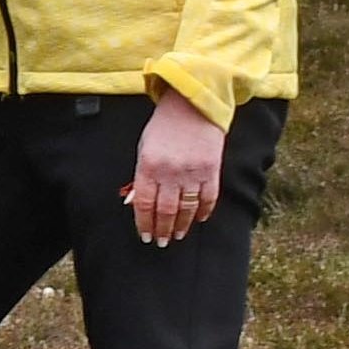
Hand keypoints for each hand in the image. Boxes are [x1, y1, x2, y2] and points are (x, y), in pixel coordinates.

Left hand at [124, 89, 231, 245]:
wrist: (192, 106)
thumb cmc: (164, 127)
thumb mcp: (144, 148)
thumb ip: (141, 176)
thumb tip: (136, 203)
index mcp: (148, 166)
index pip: (144, 203)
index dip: (144, 223)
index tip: (145, 236)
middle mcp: (170, 172)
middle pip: (165, 210)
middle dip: (162, 230)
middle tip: (161, 242)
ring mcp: (192, 172)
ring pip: (186, 208)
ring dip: (181, 225)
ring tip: (176, 236)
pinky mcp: (211, 170)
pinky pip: (208, 198)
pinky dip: (204, 211)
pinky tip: (199, 220)